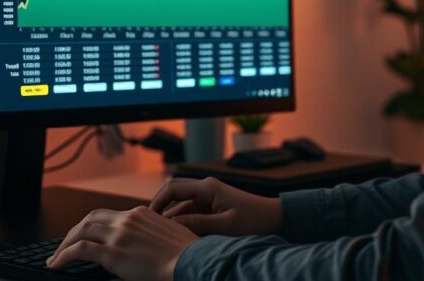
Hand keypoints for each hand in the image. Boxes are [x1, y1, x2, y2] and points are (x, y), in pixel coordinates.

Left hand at [47, 205, 197, 280]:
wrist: (192, 261)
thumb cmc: (187, 254)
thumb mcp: (169, 235)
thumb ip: (152, 234)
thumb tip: (143, 244)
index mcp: (141, 213)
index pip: (109, 215)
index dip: (93, 226)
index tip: (86, 235)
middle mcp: (128, 219)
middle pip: (90, 218)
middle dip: (75, 231)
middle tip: (65, 244)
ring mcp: (119, 235)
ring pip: (81, 231)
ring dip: (65, 244)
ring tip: (56, 257)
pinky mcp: (113, 253)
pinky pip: (80, 250)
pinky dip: (63, 256)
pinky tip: (56, 265)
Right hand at [149, 176, 281, 236]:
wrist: (275, 219)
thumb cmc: (254, 220)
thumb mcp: (225, 225)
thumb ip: (197, 223)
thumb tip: (170, 224)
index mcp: (207, 187)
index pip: (172, 188)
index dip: (157, 202)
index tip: (148, 219)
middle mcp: (205, 187)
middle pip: (173, 192)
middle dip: (160, 208)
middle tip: (150, 227)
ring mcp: (208, 196)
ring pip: (180, 204)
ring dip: (171, 217)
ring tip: (161, 235)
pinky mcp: (211, 206)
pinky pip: (190, 211)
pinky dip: (182, 221)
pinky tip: (178, 236)